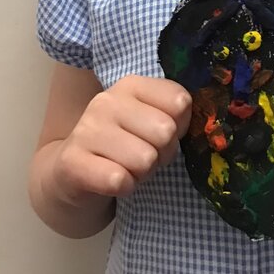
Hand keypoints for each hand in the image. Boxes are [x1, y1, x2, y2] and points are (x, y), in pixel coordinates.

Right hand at [47, 75, 191, 203]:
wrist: (71, 171)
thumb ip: (174, 114)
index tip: (161, 134)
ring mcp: (86, 130)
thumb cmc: (122, 145)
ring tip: (126, 167)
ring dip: (142, 173)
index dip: (180, 126)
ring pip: (145, 159)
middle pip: (165, 132)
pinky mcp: (72, 161)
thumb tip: (202, 124)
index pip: (179, 102)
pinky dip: (124, 187)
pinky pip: (119, 180)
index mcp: (130, 85)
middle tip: (144, 157)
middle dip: (162, 154)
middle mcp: (106, 101)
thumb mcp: (148, 121)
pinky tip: (112, 181)